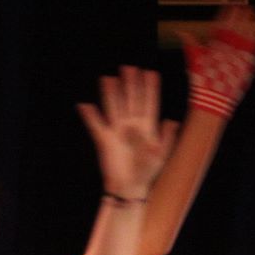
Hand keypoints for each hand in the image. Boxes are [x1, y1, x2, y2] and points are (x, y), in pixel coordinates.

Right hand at [78, 67, 179, 198]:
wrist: (129, 187)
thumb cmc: (147, 172)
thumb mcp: (161, 156)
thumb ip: (166, 138)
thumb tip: (170, 121)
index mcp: (148, 127)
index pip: (150, 103)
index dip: (150, 89)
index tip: (151, 73)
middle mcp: (132, 126)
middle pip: (131, 100)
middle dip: (131, 84)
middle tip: (129, 67)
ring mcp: (117, 131)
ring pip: (114, 108)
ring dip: (111, 94)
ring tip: (108, 78)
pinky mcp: (104, 140)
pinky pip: (95, 125)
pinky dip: (90, 116)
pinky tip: (84, 105)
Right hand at [180, 6, 254, 117]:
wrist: (213, 98)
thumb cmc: (202, 82)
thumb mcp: (193, 60)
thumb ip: (190, 43)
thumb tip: (181, 33)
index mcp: (215, 45)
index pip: (222, 25)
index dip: (227, 15)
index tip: (231, 7)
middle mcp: (228, 48)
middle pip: (236, 28)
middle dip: (241, 16)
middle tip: (245, 7)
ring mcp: (239, 55)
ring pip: (247, 35)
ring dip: (251, 24)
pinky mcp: (247, 64)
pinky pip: (254, 48)